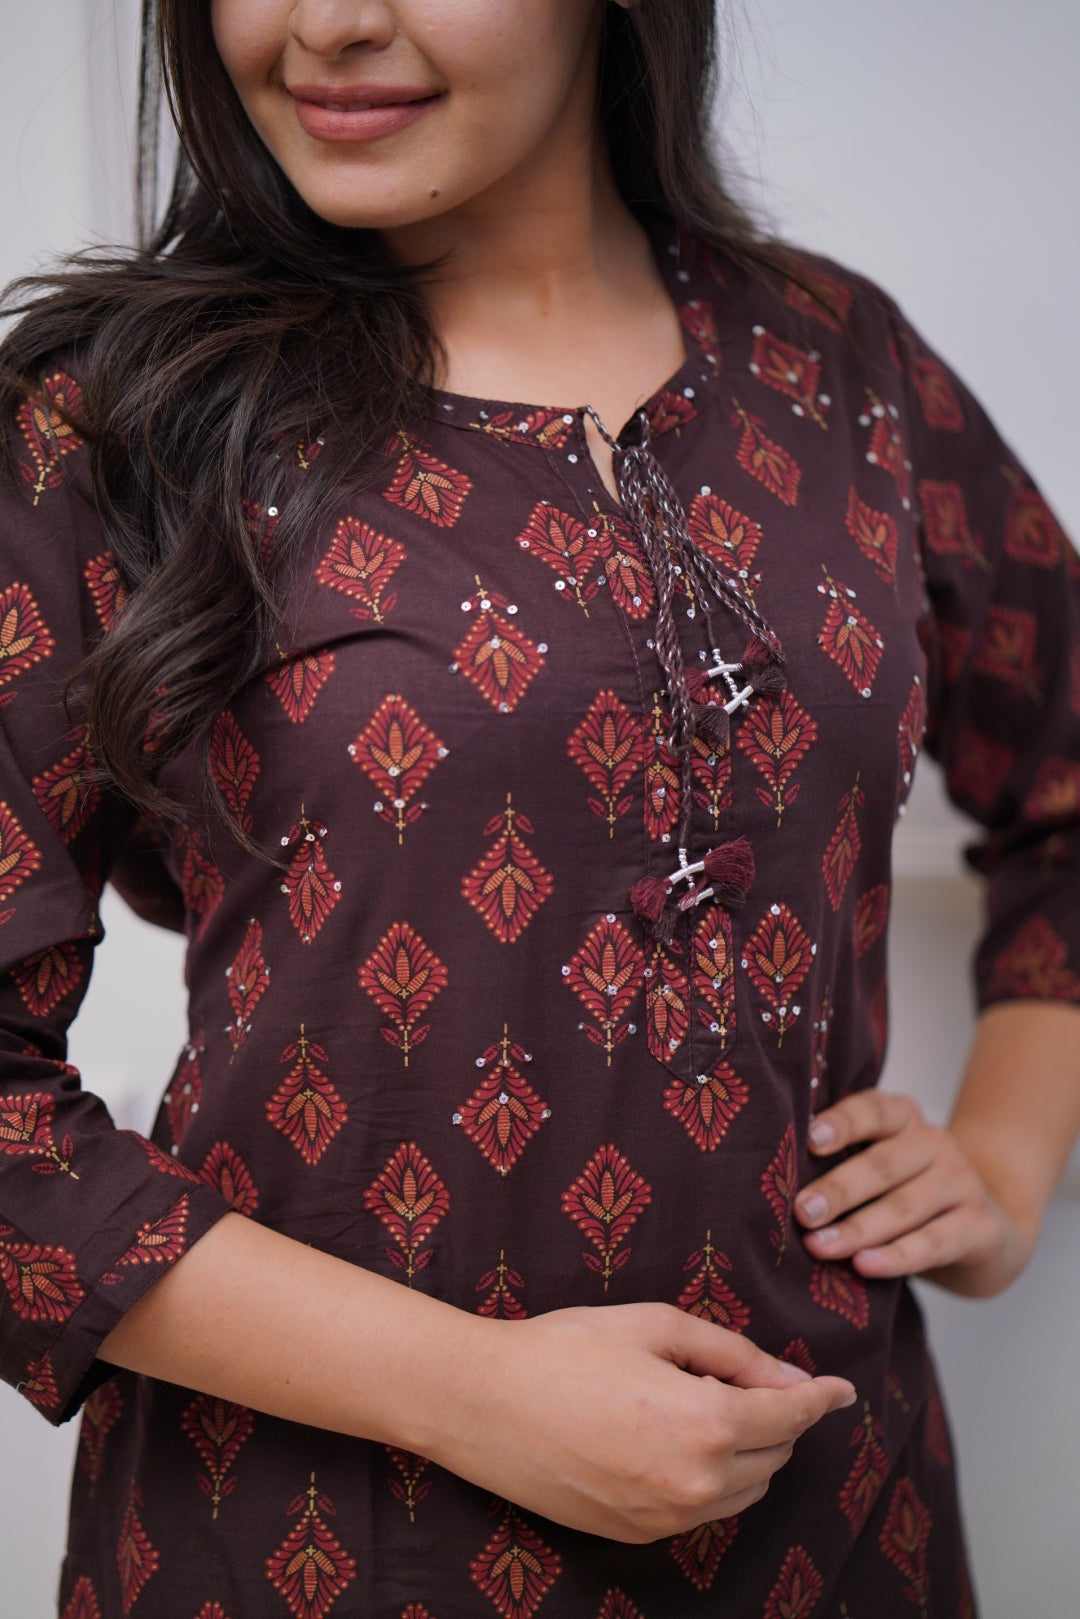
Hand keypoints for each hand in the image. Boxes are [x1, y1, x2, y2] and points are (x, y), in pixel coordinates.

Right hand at [426, 1302, 856, 1543]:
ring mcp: (664, 1518)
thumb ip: (730, 1351)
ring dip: (744, 1450)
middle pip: (773, 1455)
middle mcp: (695, 1483)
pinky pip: (700, 1509)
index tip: (842, 1390)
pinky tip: (669, 1437)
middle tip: (741, 1375)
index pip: (789, 1416)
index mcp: (705, 1423)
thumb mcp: (652, 1326)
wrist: (481, 1403)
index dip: (821, 1398)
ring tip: (698, 1402)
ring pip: (743, 1489)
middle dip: (774, 1415)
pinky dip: (708, 1476)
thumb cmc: (564, 1349)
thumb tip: (787, 1378)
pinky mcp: (635, 1534)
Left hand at [794, 1090, 1037, 1296]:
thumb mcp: (882, 1167)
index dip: (843, 1123)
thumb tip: (780, 1181)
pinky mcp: (980, 1227)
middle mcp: (935, 1144)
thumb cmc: (907, 1193)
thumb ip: (842, 1163)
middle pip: (883, 1165)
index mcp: (904, 1119)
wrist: (986, 1229)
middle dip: (838, 1190)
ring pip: (904, 1207)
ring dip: (858, 1229)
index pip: (874, 1110)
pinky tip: (864, 1265)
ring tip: (820, 1246)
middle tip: (801, 1212)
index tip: (810, 1139)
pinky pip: (934, 1242)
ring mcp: (962, 1183)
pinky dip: (897, 1256)